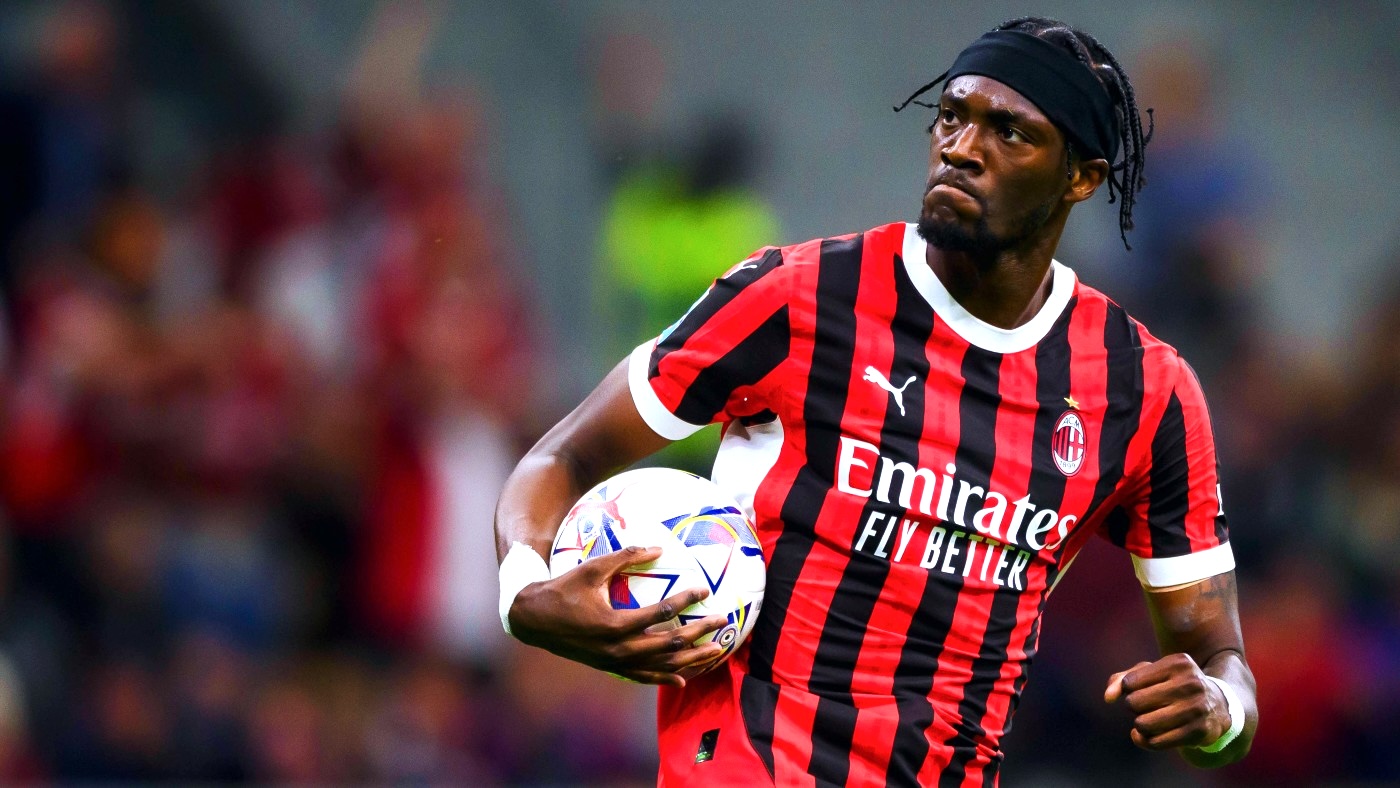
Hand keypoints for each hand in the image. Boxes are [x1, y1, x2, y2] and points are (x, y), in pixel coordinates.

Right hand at [508, 545, 727, 685]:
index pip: (659, 613)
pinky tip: (683, 680)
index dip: (684, 600)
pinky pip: (643, 676)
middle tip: (721, 621)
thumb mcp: (592, 568)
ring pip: (660, 665)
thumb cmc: (563, 589)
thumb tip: (658, 547)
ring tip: (715, 651)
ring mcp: (614, 662)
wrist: (534, 620)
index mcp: (613, 624)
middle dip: (698, 633)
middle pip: (667, 644)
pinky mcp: (610, 668)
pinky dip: (664, 678)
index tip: (703, 589)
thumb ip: (626, 557)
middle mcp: (617, 649)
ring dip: (690, 659)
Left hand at [1104, 653, 1231, 750]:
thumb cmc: (1175, 685)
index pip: (1129, 683)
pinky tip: (1150, 736)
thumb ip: (1122, 680)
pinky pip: (1156, 742)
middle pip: (1134, 703)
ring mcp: (1197, 708)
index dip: (1128, 689)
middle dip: (1133, 707)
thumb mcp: (1152, 674)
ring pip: (1143, 724)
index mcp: (1177, 663)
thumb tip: (1107, 697)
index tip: (1140, 689)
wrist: (1219, 705)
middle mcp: (1190, 683)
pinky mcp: (1199, 732)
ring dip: (1139, 725)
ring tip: (1148, 720)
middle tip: (1146, 706)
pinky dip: (1146, 740)